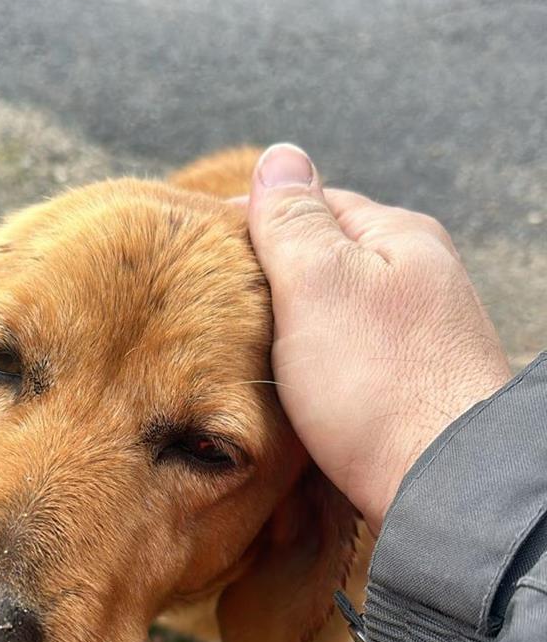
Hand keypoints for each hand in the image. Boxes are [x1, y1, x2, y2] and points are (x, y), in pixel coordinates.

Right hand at [246, 144, 511, 535]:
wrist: (444, 486)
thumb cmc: (379, 382)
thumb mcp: (319, 283)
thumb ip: (292, 221)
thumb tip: (279, 155)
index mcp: (400, 238)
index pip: (313, 204)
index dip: (252, 223)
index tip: (198, 253)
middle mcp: (419, 281)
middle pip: (326, 264)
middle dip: (270, 282)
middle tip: (208, 310)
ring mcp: (420, 340)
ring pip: (336, 319)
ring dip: (291, 334)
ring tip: (240, 356)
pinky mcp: (414, 394)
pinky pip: (351, 368)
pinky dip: (316, 375)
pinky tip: (291, 396)